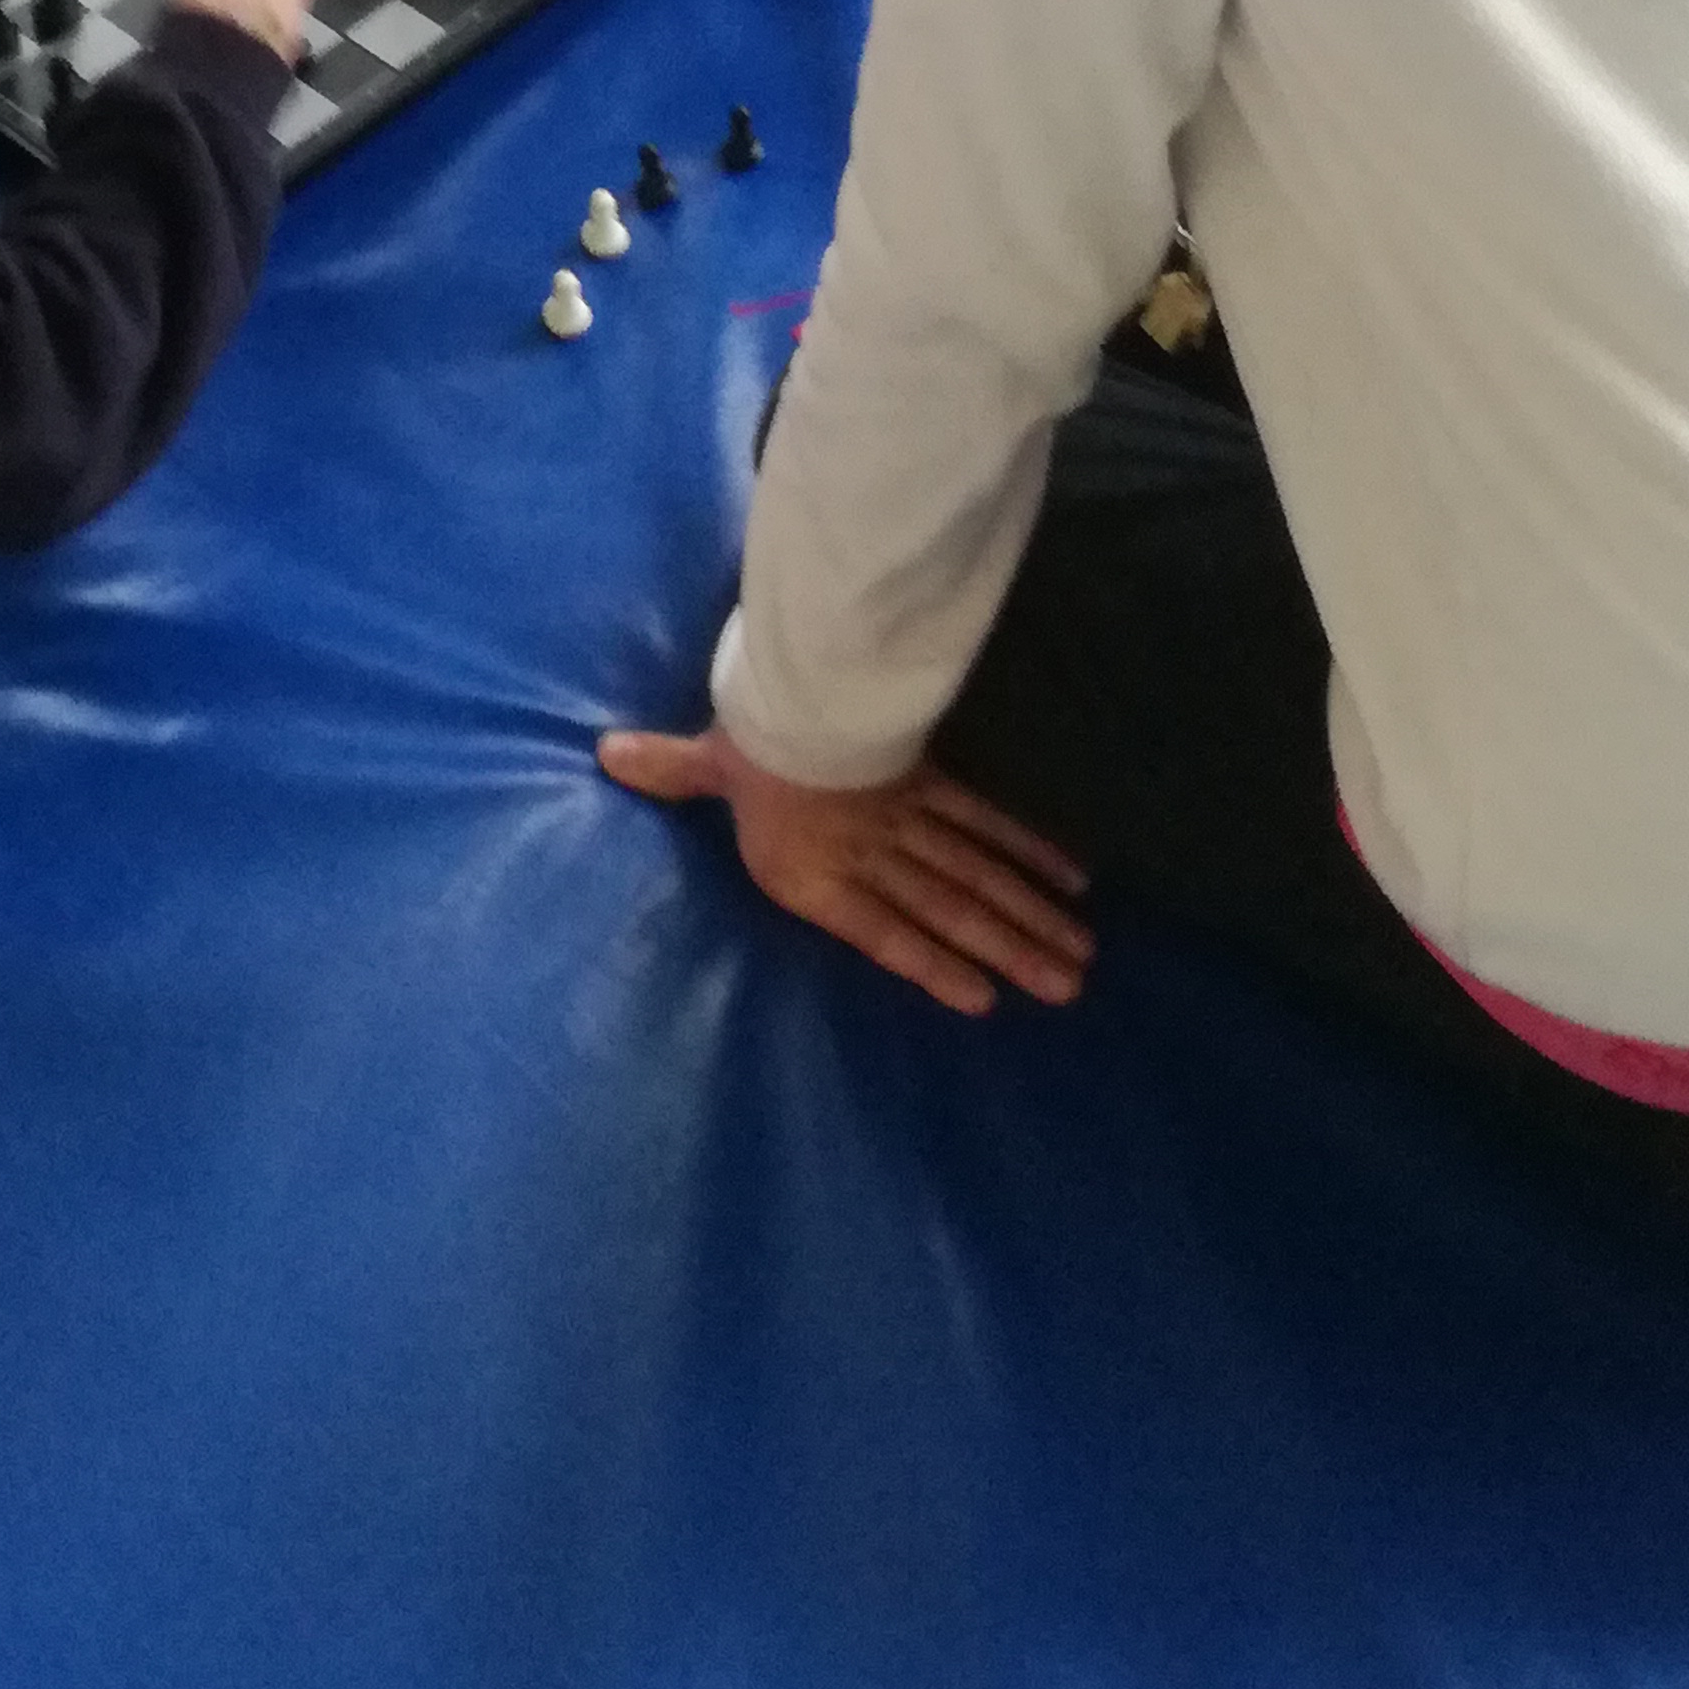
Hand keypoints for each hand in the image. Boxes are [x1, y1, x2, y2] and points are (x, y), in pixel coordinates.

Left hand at [597, 722, 1091, 1015]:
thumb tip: (609, 756)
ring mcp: (911, 818)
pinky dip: (1030, 847)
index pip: (884, 931)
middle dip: (1010, 948)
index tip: (985, 998)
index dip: (934, 965)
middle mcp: (872, 854)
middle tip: (1067, 987)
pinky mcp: (934, 778)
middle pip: (951, 908)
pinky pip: (988, 820)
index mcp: (817, 870)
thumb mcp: (707, 758)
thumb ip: (670, 770)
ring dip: (1030, 913)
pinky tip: (1071, 875)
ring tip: (1079, 954)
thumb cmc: (750, 734)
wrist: (798, 691)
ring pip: (979, 874)